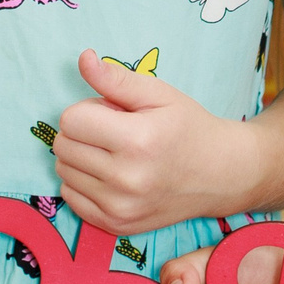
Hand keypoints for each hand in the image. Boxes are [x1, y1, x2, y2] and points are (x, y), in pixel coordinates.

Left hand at [53, 51, 239, 234]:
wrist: (220, 175)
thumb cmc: (189, 128)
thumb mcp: (159, 94)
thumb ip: (116, 78)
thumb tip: (83, 58)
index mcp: (138, 140)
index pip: (70, 120)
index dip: (87, 109)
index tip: (111, 113)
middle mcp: (127, 179)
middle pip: (63, 146)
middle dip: (82, 132)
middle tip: (114, 132)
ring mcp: (121, 207)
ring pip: (63, 171)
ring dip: (81, 157)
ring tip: (115, 154)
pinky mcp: (116, 225)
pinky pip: (70, 197)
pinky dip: (83, 183)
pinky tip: (111, 176)